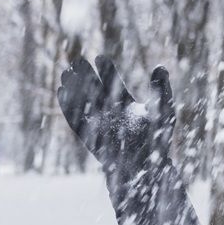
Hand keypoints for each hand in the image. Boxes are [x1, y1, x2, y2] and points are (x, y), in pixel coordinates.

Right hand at [57, 55, 175, 173]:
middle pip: (94, 90)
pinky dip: (68, 106)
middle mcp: (111, 114)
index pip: (114, 83)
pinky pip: (76, 119)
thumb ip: (161, 89)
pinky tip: (61, 91)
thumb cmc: (157, 140)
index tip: (99, 57)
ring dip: (74, 88)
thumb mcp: (162, 111)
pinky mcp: (90, 135)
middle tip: (76, 60)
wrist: (146, 167)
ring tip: (66, 72)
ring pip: (83, 102)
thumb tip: (160, 66)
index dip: (106, 70)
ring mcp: (100, 124)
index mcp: (127, 106)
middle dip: (85, 76)